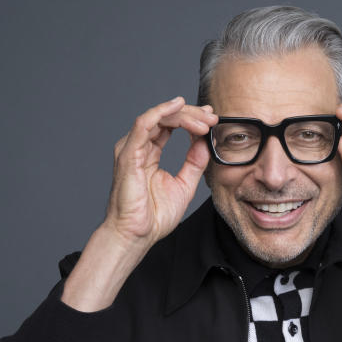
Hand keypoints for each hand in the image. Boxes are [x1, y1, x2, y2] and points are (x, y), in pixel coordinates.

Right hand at [104, 96, 217, 246]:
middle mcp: (138, 147)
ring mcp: (132, 149)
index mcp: (148, 153)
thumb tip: (205, 143)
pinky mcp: (129, 154)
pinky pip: (144, 124)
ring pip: (157, 117)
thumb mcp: (184, 185)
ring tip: (204, 120)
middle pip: (165, 118)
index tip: (212, 119)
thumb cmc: (153, 216)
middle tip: (212, 117)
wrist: (137, 235)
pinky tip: (179, 106)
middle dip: (191, 114)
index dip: (191, 118)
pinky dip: (162, 112)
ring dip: (183, 114)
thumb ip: (194, 163)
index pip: (169, 125)